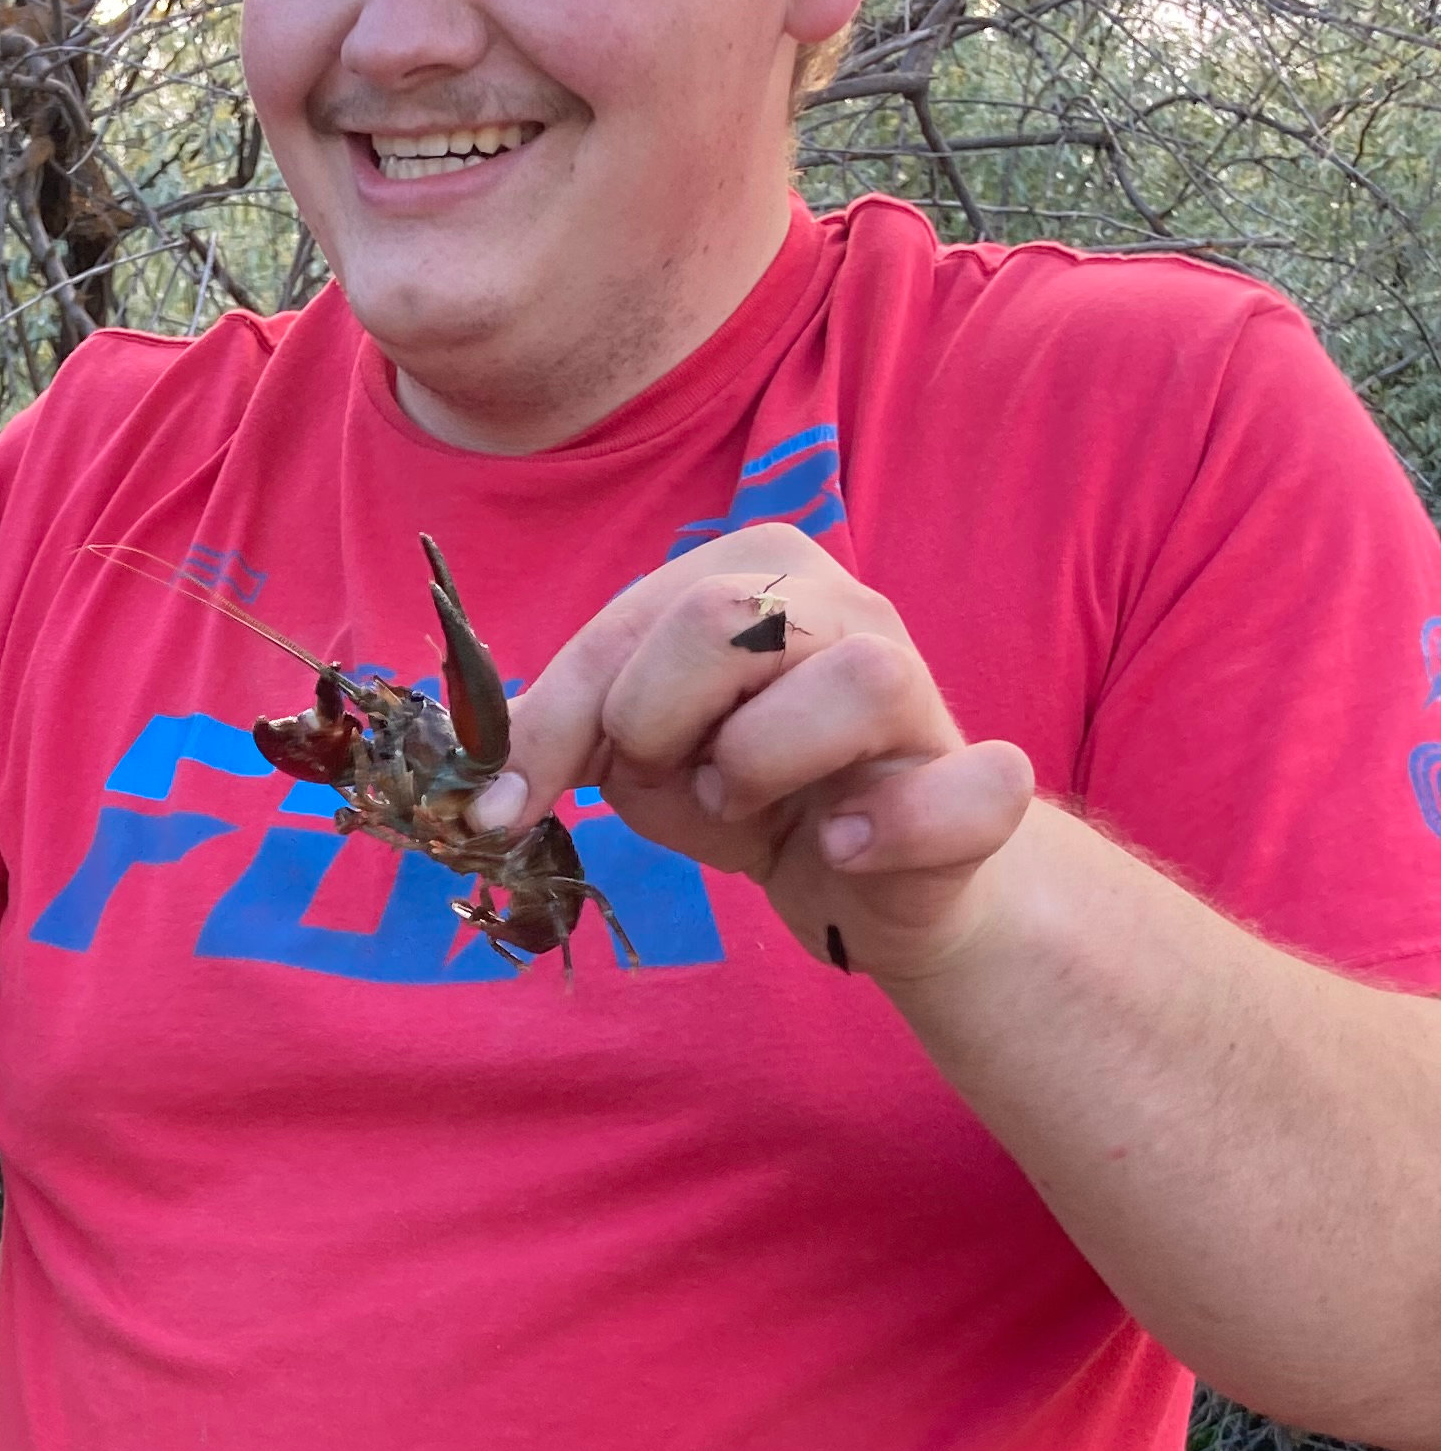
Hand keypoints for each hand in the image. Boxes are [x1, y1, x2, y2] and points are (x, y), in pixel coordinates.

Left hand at [482, 525, 1038, 981]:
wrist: (866, 878)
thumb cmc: (745, 792)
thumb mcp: (636, 755)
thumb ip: (563, 732)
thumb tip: (473, 755)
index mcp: (754, 572)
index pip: (627, 623)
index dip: (552, 725)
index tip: (500, 809)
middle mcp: (844, 605)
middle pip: (723, 618)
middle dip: (658, 723)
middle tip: (676, 780)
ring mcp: (922, 687)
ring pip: (854, 680)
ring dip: (760, 766)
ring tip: (745, 804)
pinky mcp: (977, 783)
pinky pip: (970, 786)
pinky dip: (892, 827)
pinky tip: (840, 846)